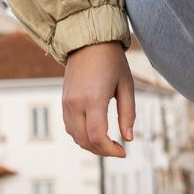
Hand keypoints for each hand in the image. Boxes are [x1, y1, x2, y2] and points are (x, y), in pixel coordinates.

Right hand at [63, 41, 135, 156]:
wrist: (88, 41)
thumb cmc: (112, 60)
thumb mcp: (126, 85)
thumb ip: (128, 113)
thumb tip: (129, 139)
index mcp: (93, 98)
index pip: (97, 136)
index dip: (110, 150)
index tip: (123, 152)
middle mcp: (76, 103)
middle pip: (85, 141)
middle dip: (102, 151)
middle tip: (118, 149)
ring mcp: (67, 103)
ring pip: (75, 137)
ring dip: (91, 145)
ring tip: (108, 142)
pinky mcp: (64, 101)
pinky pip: (70, 127)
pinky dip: (81, 135)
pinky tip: (95, 132)